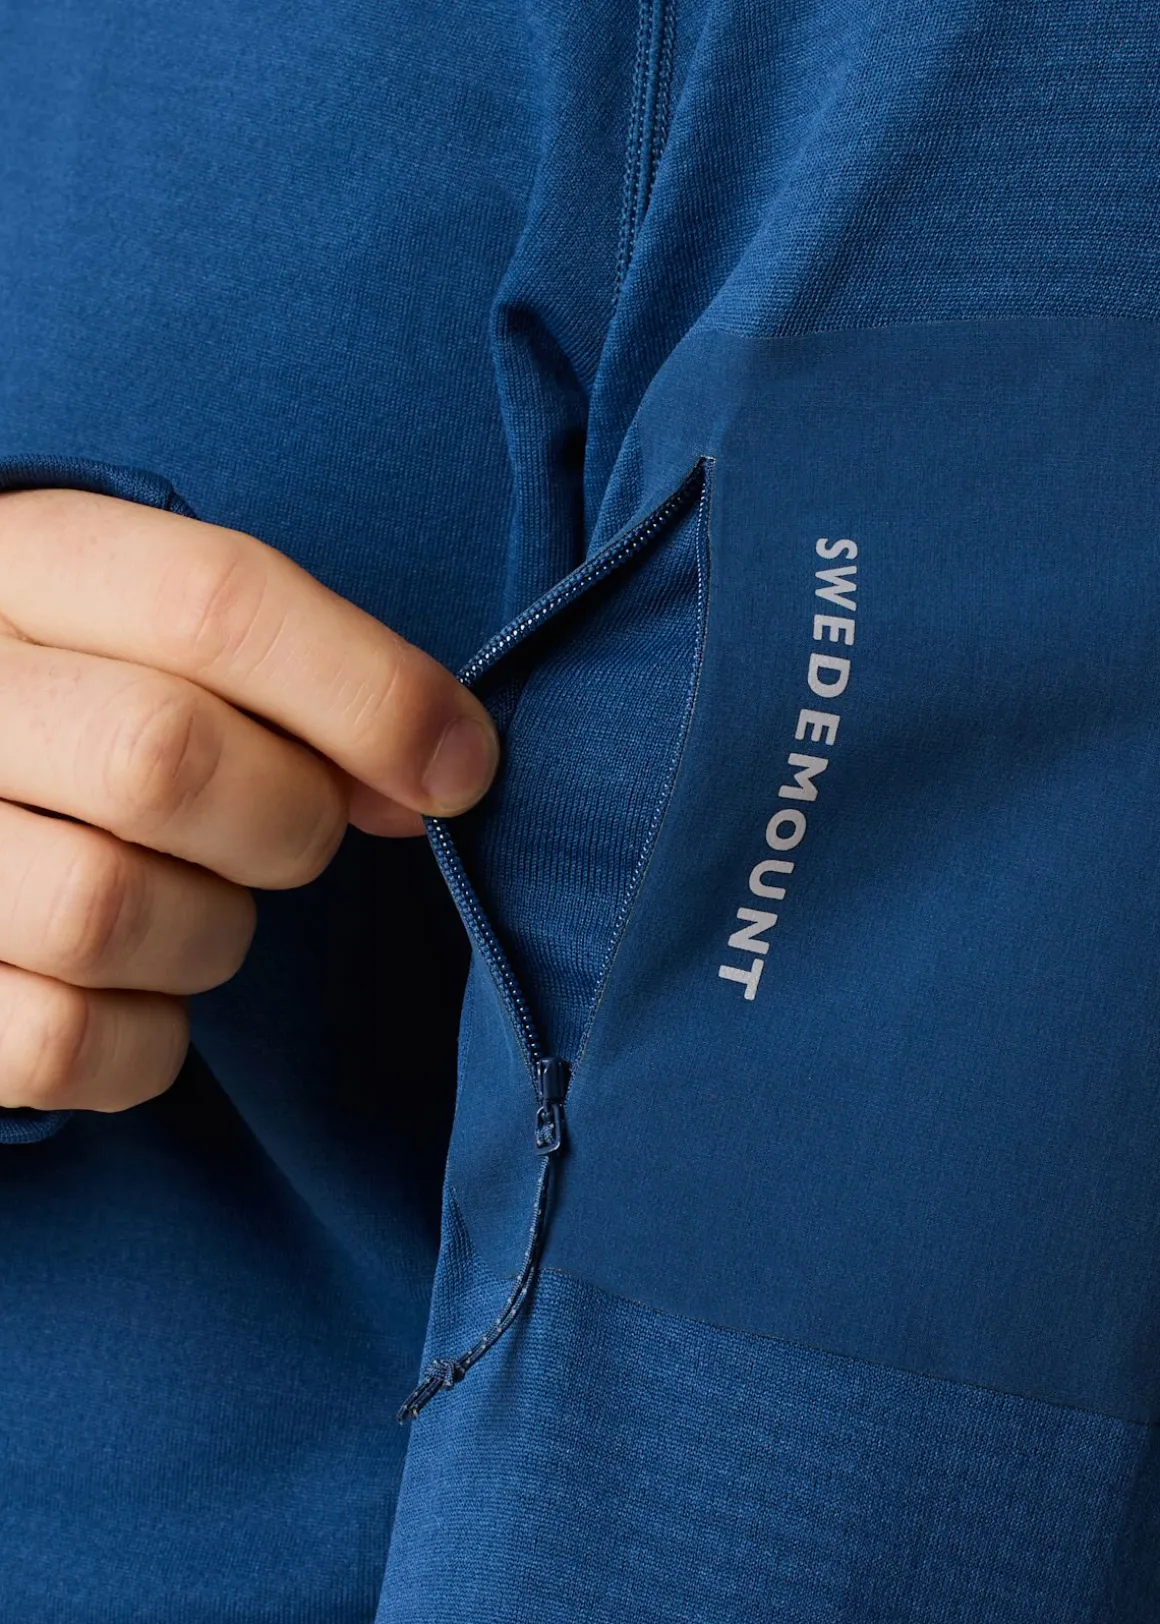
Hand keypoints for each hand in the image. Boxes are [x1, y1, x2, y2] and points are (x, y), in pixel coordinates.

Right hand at [0, 488, 498, 1113]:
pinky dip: (143, 1042)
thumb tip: (445, 767)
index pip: (214, 600)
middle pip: (161, 757)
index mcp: (22, 565)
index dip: (371, 693)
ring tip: (195, 907)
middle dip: (288, 818)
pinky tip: (138, 996)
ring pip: (106, 910)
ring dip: (209, 935)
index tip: (459, 767)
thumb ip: (295, 676)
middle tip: (296, 834)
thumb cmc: (94, 710)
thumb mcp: (162, 637)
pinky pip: (61, 1043)